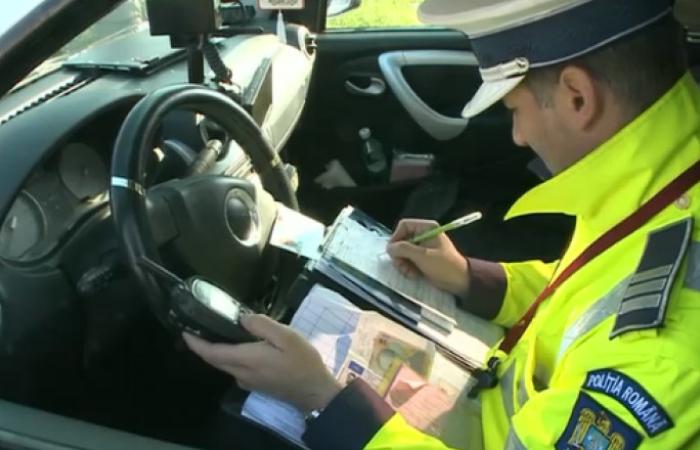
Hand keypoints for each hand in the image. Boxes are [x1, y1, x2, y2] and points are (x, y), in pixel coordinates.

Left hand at [183, 314, 341, 412]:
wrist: (314, 391)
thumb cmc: (302, 362)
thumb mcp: (286, 336)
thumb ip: (262, 325)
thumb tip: (242, 319)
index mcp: (246, 359)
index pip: (212, 353)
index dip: (196, 343)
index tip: (185, 331)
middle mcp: (241, 373)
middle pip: (215, 360)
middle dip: (202, 347)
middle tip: (198, 329)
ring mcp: (247, 382)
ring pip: (224, 366)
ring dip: (217, 352)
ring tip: (218, 333)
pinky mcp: (255, 385)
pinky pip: (235, 370)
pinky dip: (230, 357)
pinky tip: (240, 346)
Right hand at [386, 218, 470, 298]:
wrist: (460, 281)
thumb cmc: (444, 266)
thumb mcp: (423, 256)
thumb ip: (404, 249)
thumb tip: (389, 247)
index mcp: (427, 228)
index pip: (404, 225)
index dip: (396, 237)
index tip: (394, 252)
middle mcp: (423, 234)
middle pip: (401, 240)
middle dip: (400, 255)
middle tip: (402, 267)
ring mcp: (422, 247)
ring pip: (402, 251)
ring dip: (403, 263)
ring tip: (410, 273)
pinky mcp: (422, 258)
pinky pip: (408, 259)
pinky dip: (408, 267)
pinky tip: (414, 275)